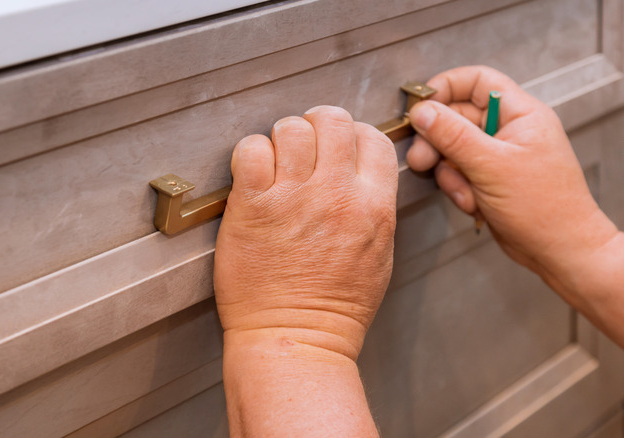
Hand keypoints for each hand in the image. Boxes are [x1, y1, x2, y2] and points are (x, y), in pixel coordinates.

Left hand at [214, 105, 397, 359]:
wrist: (294, 338)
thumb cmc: (334, 308)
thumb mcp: (378, 255)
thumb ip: (373, 208)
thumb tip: (361, 177)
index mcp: (373, 206)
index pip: (373, 138)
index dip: (353, 135)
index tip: (338, 147)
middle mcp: (336, 195)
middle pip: (332, 121)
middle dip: (317, 126)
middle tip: (305, 146)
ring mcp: (294, 198)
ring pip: (291, 128)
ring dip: (282, 139)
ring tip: (277, 162)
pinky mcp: (254, 206)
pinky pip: (252, 150)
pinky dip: (250, 152)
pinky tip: (253, 174)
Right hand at [406, 66, 618, 298]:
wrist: (559, 250)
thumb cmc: (546, 209)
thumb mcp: (491, 166)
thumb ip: (453, 135)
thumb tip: (423, 112)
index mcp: (520, 114)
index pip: (476, 81)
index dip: (445, 88)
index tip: (421, 106)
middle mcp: (508, 130)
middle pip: (456, 117)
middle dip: (438, 141)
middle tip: (424, 158)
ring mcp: (497, 155)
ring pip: (452, 149)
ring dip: (450, 173)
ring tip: (465, 191)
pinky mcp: (488, 178)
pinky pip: (457, 173)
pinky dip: (458, 189)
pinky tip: (474, 203)